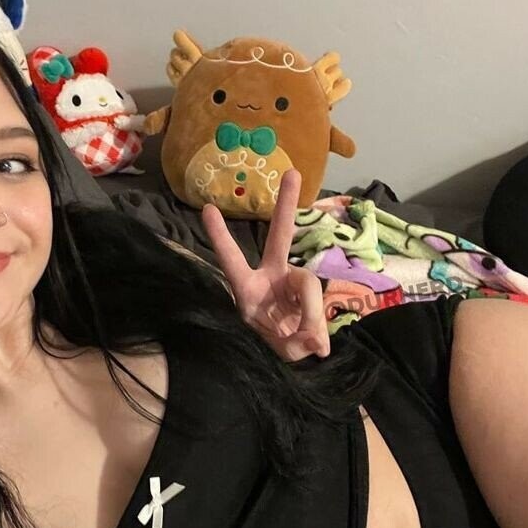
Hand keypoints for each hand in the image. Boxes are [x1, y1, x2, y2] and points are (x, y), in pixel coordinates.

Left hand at [201, 169, 330, 361]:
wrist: (290, 354)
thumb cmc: (272, 344)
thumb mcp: (275, 348)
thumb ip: (296, 343)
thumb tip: (318, 342)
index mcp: (247, 288)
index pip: (231, 259)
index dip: (220, 237)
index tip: (206, 209)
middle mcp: (270, 276)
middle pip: (280, 236)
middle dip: (285, 205)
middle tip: (291, 172)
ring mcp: (292, 282)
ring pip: (308, 286)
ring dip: (310, 316)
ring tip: (309, 344)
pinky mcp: (311, 293)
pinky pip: (320, 306)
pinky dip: (320, 330)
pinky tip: (317, 347)